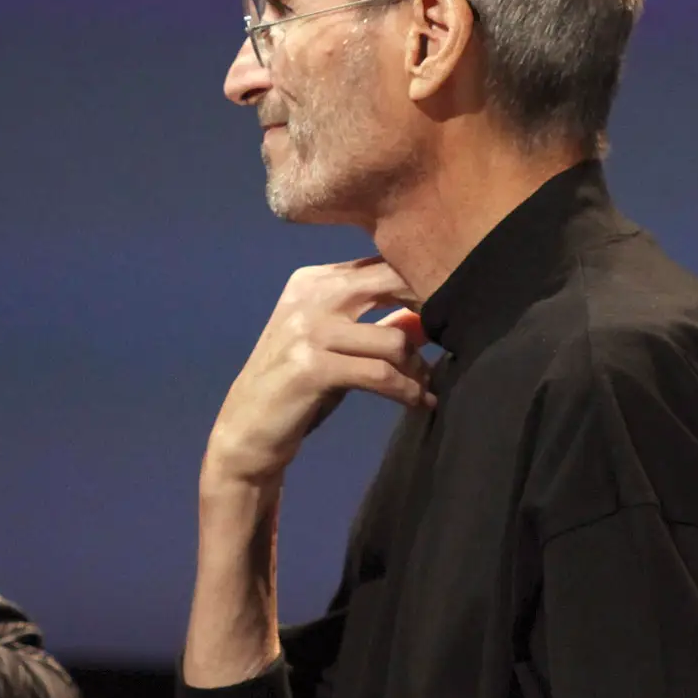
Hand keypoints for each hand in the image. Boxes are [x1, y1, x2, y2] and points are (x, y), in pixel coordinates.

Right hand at [205, 259, 428, 492]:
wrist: (245, 432)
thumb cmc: (296, 388)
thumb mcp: (338, 349)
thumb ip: (379, 326)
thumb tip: (429, 317)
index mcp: (315, 280)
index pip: (382, 265)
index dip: (423, 284)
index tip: (449, 312)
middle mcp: (310, 294)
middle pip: (393, 283)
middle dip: (432, 309)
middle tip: (452, 339)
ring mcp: (308, 329)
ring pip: (394, 338)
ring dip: (419, 368)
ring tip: (426, 385)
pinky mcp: (311, 366)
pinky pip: (380, 375)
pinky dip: (407, 391)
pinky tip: (419, 402)